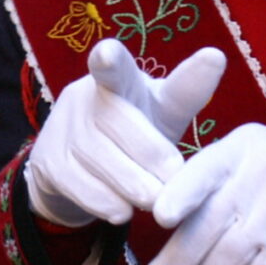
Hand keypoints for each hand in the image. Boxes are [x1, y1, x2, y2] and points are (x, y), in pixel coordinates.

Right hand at [22, 39, 223, 229]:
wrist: (80, 170)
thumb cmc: (137, 133)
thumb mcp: (164, 111)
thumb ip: (188, 90)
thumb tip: (216, 57)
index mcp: (120, 79)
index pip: (114, 66)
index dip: (109, 60)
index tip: (106, 54)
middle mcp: (85, 95)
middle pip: (118, 122)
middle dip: (150, 154)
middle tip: (175, 178)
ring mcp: (63, 127)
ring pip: (99, 157)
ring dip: (134, 185)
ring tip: (156, 200)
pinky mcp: (48, 160)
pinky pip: (81, 185)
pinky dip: (108, 203)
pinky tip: (123, 210)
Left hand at [148, 127, 265, 264]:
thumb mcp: (243, 156)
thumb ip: (204, 178)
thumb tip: (155, 214)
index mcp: (238, 150)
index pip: (205, 169)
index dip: (182, 194)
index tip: (161, 218)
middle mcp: (261, 176)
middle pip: (211, 223)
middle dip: (180, 259)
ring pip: (231, 257)